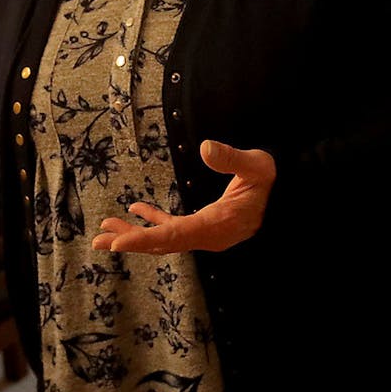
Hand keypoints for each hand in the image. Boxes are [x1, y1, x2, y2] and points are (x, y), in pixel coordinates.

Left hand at [92, 140, 274, 254]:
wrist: (292, 197)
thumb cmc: (276, 181)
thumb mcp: (258, 165)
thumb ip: (232, 158)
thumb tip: (205, 147)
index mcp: (218, 225)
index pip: (175, 236)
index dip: (145, 239)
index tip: (118, 244)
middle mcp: (208, 235)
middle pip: (163, 244)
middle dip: (130, 241)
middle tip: (98, 239)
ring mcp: (206, 233)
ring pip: (165, 238)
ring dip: (136, 233)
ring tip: (106, 227)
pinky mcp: (206, 225)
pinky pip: (174, 228)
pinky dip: (153, 221)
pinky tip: (135, 209)